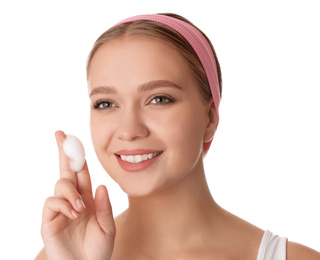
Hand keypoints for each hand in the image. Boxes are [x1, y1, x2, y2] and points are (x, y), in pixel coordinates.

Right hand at [40, 131, 115, 259]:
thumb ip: (104, 207)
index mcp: (88, 198)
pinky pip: (52, 201)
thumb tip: (100, 185)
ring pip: (61, 184)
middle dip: (63, 151)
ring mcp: (60, 208)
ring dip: (71, 192)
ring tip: (80, 208)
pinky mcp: (49, 220)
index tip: (72, 138)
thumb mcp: (107, 227)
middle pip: (67, 170)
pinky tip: (73, 213)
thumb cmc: (98, 250)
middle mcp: (74, 199)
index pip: (82, 172)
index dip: (78, 156)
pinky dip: (63, 204)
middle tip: (60, 134)